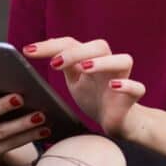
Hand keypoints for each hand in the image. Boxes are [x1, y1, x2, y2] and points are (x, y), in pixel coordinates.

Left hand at [23, 37, 145, 136]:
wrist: (116, 122)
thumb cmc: (94, 97)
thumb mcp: (73, 80)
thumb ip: (62, 64)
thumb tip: (35, 52)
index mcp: (91, 58)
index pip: (71, 43)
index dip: (50, 45)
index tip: (28, 50)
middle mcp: (108, 64)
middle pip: (98, 46)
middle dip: (76, 52)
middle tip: (54, 63)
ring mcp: (122, 79)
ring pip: (123, 60)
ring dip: (102, 62)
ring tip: (83, 68)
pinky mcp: (132, 98)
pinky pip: (137, 87)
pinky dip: (127, 85)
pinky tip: (113, 86)